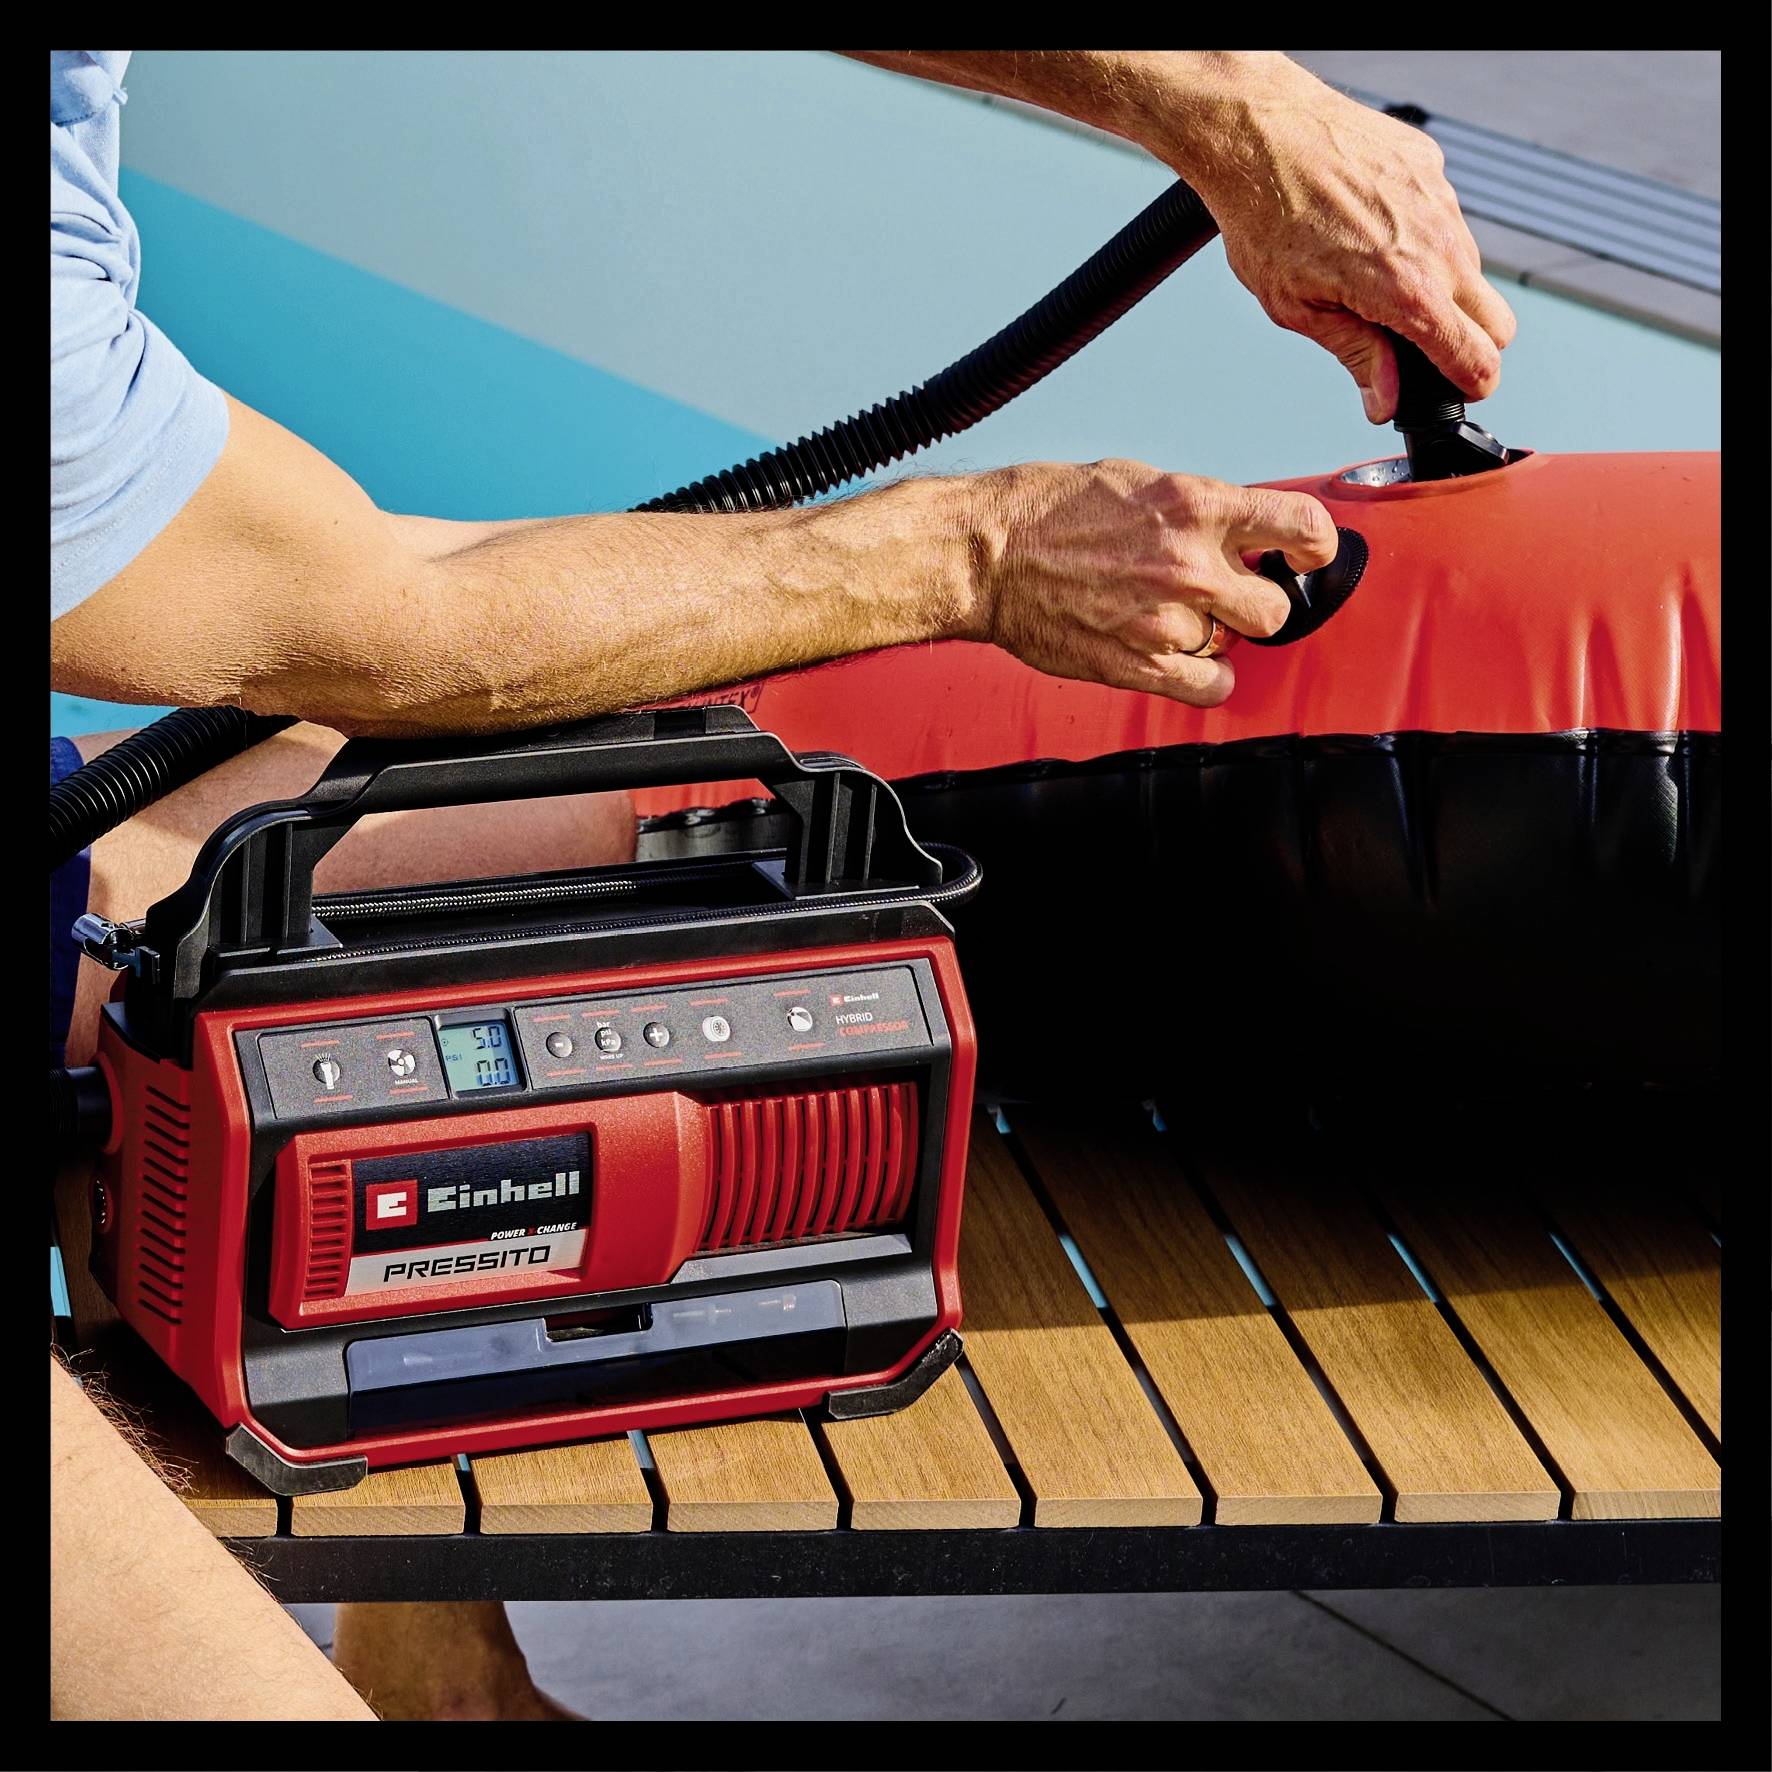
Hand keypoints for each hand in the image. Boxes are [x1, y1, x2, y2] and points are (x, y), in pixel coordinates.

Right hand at [965, 459, 1335, 706]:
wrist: (987, 554)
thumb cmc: (1049, 510)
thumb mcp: (1138, 481)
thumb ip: (1197, 509)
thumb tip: (1240, 530)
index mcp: (1196, 506)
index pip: (1303, 526)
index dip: (1316, 546)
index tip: (1304, 556)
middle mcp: (1190, 566)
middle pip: (1276, 607)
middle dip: (1257, 602)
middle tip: (1228, 595)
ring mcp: (1165, 621)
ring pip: (1238, 648)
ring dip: (1218, 637)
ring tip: (1180, 620)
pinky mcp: (1138, 665)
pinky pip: (1209, 687)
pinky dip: (1206, 678)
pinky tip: (1186, 660)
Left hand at [1161, 54, 1515, 420]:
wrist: (1259, 133)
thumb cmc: (1266, 219)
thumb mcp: (1298, 308)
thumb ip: (1355, 354)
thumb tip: (1385, 401)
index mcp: (1407, 290)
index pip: (1476, 356)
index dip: (1472, 384)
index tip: (1459, 392)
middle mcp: (1439, 244)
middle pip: (1497, 321)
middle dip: (1469, 343)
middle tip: (1419, 347)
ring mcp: (1441, 201)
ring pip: (1470, 269)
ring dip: (1441, 288)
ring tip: (1375, 280)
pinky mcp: (1431, 168)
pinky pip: (1445, 219)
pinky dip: (1421, 237)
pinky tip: (1370, 231)